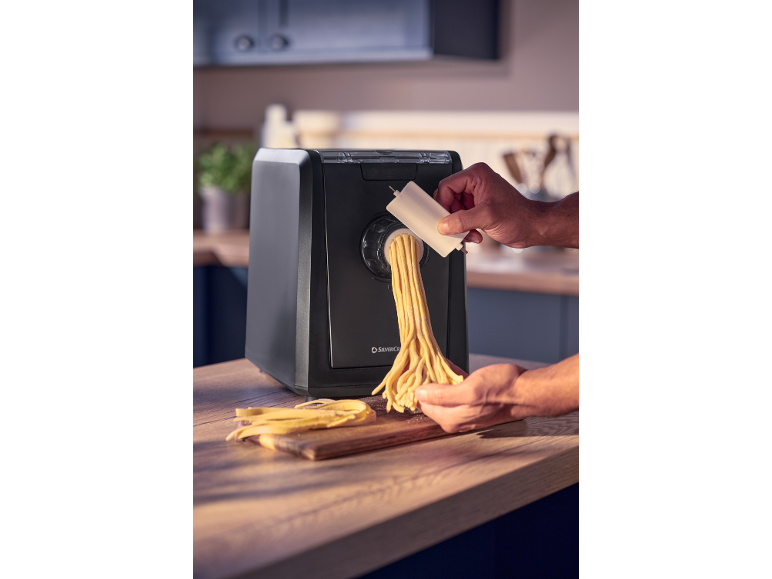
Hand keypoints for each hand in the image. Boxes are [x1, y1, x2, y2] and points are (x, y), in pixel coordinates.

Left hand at [415, 355, 578, 433]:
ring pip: (443, 393)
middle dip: (424, 383)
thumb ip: (442, 395)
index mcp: (452, 418)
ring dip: (436, 379)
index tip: (410, 372)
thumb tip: (420, 394)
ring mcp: (465, 410)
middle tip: (418, 364)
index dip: (416, 388)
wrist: (526, 391)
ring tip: (430, 363)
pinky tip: (446, 367)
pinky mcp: (474, 401)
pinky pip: (455, 389)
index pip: (423, 404)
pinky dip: (449, 378)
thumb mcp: (469, 390)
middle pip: (431, 399)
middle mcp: (457, 418)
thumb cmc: (503, 390)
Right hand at [433, 163, 539, 247]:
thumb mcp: (487, 217)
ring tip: (471, 234)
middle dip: (453, 218)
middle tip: (457, 229)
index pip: (447, 186)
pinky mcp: (478, 208)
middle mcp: (475, 183)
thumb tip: (443, 225)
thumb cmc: (519, 216)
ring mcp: (476, 196)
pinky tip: (475, 235)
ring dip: (459, 226)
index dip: (443, 204)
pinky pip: (461, 218)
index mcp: (476, 175)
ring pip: (453, 211)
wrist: (532, 228)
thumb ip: (462, 220)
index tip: (443, 219)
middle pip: (448, 199)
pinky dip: (465, 229)